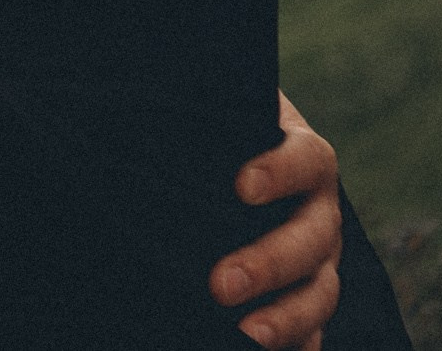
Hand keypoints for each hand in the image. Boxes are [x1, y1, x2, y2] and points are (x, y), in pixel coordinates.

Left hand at [211, 91, 341, 349]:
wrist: (229, 165)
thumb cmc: (209, 131)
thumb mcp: (206, 118)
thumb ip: (187, 119)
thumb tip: (121, 113)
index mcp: (303, 157)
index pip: (306, 160)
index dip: (280, 171)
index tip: (241, 185)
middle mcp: (319, 211)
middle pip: (311, 239)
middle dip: (269, 263)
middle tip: (221, 284)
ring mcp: (319, 259)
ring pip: (320, 293)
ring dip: (284, 318)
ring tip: (244, 334)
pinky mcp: (307, 298)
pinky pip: (312, 331)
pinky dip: (296, 345)